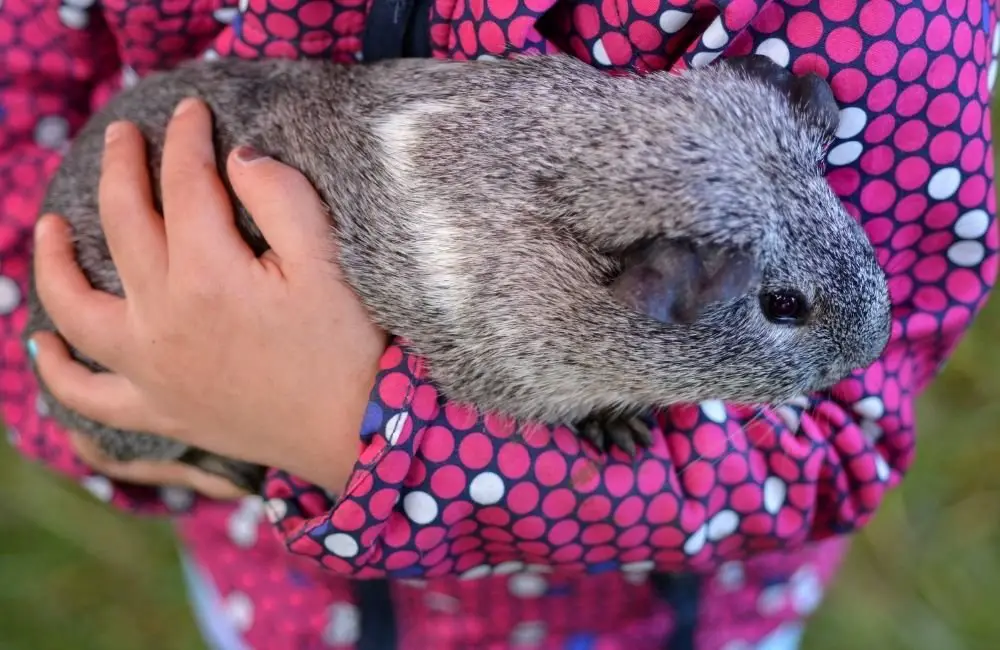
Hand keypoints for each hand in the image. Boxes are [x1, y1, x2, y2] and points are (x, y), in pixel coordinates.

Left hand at [31, 98, 387, 493]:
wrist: (355, 434)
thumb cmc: (347, 348)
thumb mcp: (329, 263)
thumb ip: (283, 198)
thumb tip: (238, 156)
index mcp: (209, 275)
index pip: (184, 186)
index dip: (186, 139)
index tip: (192, 110)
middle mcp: (164, 319)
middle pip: (123, 224)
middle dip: (122, 167)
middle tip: (124, 135)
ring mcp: (150, 368)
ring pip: (75, 306)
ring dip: (54, 261)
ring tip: (51, 225)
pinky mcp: (156, 409)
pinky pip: (85, 394)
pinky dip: (57, 369)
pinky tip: (43, 343)